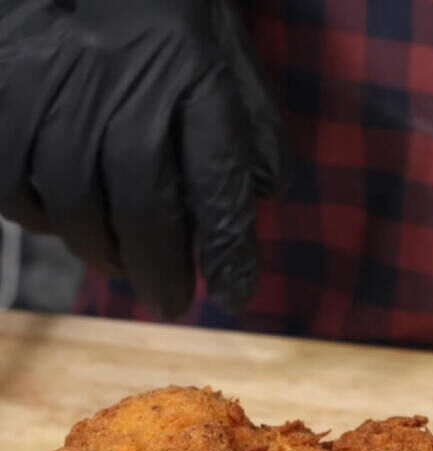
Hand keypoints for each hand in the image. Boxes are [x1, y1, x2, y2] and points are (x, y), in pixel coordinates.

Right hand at [0, 0, 286, 316]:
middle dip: (159, 269)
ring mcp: (52, 87)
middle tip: (171, 300)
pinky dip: (40, 217)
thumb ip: (252, 124)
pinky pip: (13, 183)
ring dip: (101, 251)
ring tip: (121, 263)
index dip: (227, 249)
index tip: (235, 296)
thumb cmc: (165, 11)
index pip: (218, 181)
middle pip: (142, 208)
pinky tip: (63, 218)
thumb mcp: (227, 53)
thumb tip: (268, 194)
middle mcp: (123, 85)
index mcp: (193, 74)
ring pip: (73, 205)